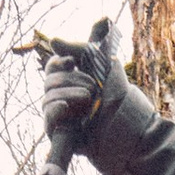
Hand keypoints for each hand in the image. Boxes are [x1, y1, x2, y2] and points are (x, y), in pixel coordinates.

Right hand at [39, 16, 120, 163]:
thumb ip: (78, 48)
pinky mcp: (59, 133)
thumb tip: (53, 41)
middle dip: (72, 80)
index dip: (57, 62)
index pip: (52, 68)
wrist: (126, 118)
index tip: (71, 62)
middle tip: (93, 88)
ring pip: (48, 98)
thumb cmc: (116, 91)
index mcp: (70, 79)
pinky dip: (55, 110)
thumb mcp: (100, 62)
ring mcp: (60, 115)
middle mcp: (62, 96)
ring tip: (90, 99)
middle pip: (49, 81)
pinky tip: (66, 107)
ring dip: (70, 94)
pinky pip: (48, 118)